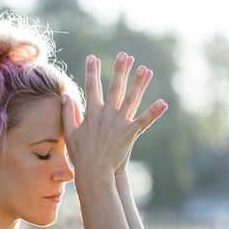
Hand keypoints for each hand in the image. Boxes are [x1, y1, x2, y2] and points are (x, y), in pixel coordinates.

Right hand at [61, 52, 167, 175]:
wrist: (94, 172)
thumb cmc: (81, 154)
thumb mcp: (70, 133)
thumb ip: (67, 114)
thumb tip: (65, 96)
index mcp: (91, 113)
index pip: (91, 87)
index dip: (91, 72)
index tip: (92, 58)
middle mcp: (106, 115)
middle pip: (114, 88)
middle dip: (119, 70)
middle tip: (124, 55)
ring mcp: (118, 123)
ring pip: (131, 99)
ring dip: (139, 84)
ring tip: (145, 70)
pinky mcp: (129, 134)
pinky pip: (144, 121)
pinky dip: (153, 112)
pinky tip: (163, 102)